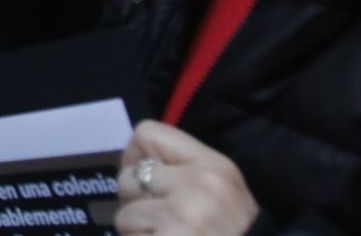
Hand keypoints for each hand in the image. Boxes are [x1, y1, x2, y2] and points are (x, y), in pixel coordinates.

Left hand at [116, 121, 258, 234]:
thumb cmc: (235, 234)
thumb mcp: (223, 191)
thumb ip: (182, 171)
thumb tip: (134, 164)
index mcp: (214, 165)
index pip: (147, 134)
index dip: (136, 158)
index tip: (147, 181)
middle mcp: (198, 185)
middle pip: (128, 178)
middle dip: (135, 203)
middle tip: (161, 221)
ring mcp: (182, 217)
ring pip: (124, 216)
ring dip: (139, 233)